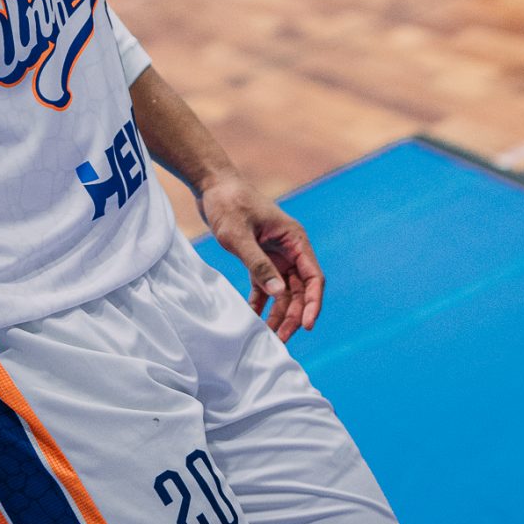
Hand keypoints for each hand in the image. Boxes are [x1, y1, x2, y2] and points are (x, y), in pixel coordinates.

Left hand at [198, 172, 324, 343]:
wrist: (210, 184)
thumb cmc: (228, 203)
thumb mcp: (239, 235)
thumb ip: (259, 264)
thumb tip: (280, 294)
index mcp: (294, 239)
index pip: (313, 277)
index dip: (313, 303)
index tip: (306, 325)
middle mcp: (289, 248)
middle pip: (300, 289)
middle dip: (293, 314)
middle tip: (281, 339)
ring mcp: (274, 254)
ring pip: (283, 291)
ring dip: (278, 312)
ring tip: (270, 336)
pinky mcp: (258, 257)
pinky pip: (265, 285)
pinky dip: (261, 302)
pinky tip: (254, 319)